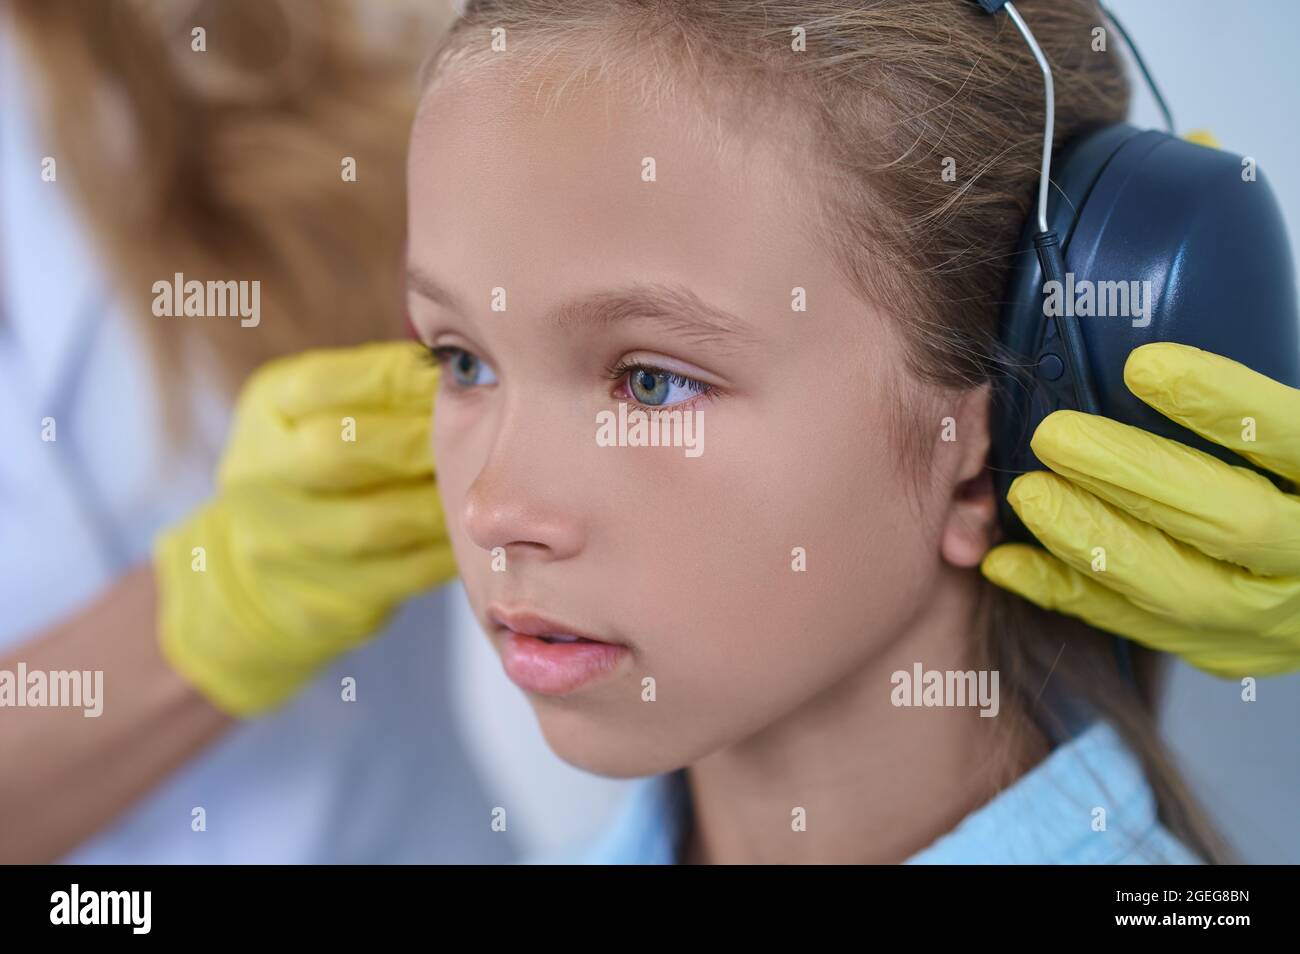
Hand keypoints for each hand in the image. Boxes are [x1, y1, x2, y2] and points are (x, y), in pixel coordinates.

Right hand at [153, 341, 455, 714]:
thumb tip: (465, 363)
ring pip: (377, 522)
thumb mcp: (323, 409)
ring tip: (485, 482)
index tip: (454, 374)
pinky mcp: (320, 602)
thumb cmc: (317, 467)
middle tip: (480, 432)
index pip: (322, 385)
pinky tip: (478, 531)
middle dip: (420, 439)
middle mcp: (257, 479)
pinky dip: (448, 548)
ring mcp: (283, 547)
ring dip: (441, 497)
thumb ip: (381, 386)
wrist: (255, 573)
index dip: (396, 378)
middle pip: (340, 451)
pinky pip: (403, 573)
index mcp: (264, 414)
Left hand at [981, 342, 1299, 677]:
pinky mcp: (1225, 649)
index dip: (1220, 404)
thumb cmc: (1294, 485)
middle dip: (1132, 477)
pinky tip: (1008, 562)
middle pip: (1230, 522)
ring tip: (1029, 495)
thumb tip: (1142, 361)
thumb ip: (1246, 412)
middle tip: (1055, 437)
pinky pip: (1136, 627)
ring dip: (1091, 539)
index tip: (1143, 367)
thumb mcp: (1292, 441)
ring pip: (1179, 590)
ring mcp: (1272, 618)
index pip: (1288, 439)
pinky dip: (1066, 591)